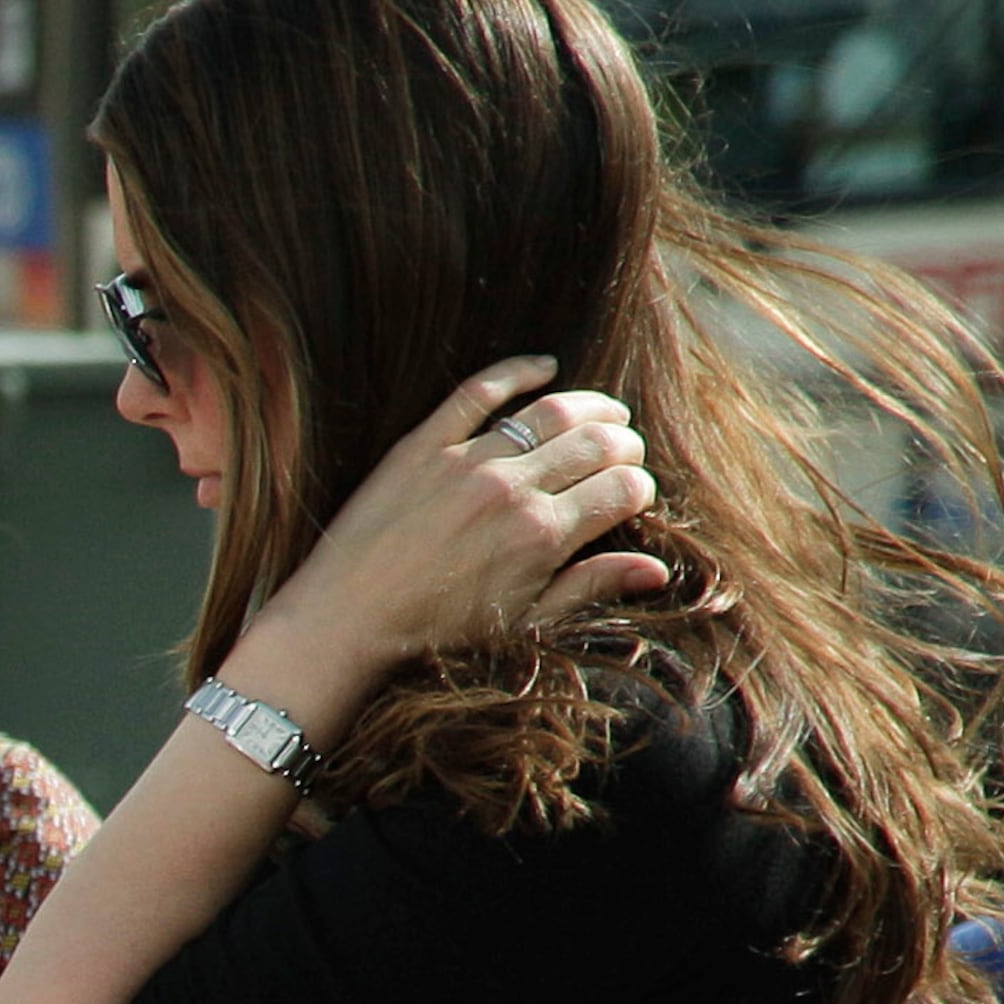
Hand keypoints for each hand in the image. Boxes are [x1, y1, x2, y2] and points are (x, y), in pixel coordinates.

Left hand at [233, 359, 670, 724]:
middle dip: (624, 445)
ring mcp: (468, 461)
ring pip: (551, 411)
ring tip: (602, 415)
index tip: (634, 496)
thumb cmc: (434, 636)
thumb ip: (589, 587)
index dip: (640, 489)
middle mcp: (513, 489)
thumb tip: (657, 569)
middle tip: (625, 452)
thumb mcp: (520, 625)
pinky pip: (480, 391)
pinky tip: (543, 367)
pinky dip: (518, 371)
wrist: (346, 623)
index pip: (623, 489)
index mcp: (543, 536)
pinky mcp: (425, 444)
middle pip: (597, 443)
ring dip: (589, 407)